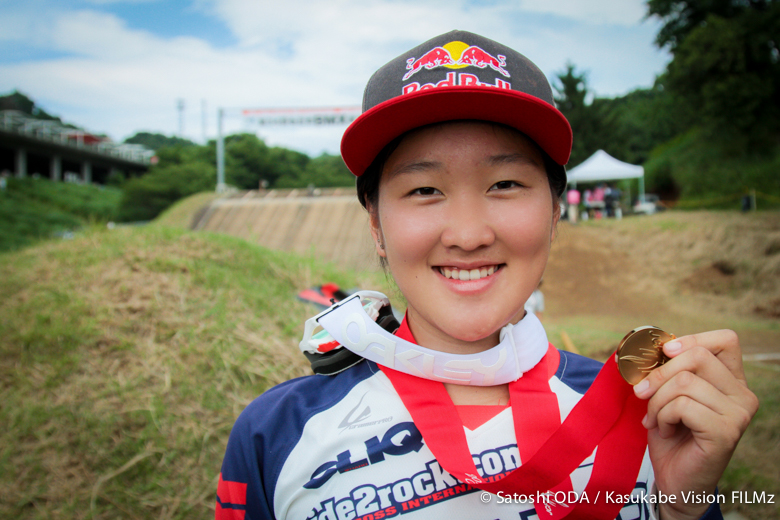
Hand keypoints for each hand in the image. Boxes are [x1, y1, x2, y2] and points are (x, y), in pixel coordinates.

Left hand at [632, 330, 757, 519]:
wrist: (675, 478)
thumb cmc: (671, 432)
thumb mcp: (667, 392)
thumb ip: (668, 367)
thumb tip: (648, 343)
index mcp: (732, 380)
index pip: (726, 340)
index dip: (690, 340)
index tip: (664, 353)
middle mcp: (743, 395)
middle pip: (698, 356)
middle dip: (660, 373)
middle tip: (644, 394)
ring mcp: (739, 414)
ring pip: (684, 381)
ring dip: (657, 401)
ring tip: (655, 418)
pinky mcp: (726, 432)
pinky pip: (682, 405)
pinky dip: (663, 416)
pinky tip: (665, 430)